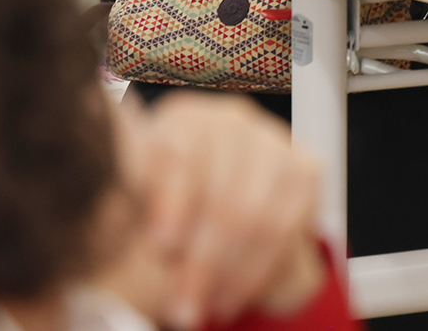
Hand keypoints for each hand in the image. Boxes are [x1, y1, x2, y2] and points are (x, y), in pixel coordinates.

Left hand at [98, 93, 326, 328]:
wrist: (217, 217)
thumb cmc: (163, 216)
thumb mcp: (133, 213)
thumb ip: (127, 215)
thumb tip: (120, 236)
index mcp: (181, 120)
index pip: (180, 153)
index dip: (173, 201)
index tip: (161, 248)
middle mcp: (231, 119)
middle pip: (223, 191)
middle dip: (203, 259)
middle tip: (181, 307)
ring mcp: (274, 140)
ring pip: (258, 213)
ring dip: (229, 273)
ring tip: (201, 308)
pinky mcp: (306, 168)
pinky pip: (286, 226)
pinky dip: (258, 270)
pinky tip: (231, 296)